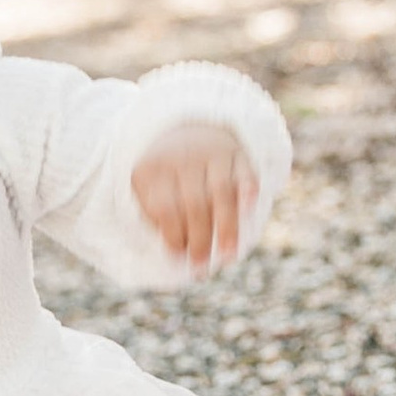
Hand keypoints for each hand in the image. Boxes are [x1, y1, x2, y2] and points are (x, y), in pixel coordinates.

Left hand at [131, 123, 257, 270]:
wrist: (185, 130)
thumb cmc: (166, 177)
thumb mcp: (148, 190)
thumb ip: (157, 220)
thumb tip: (178, 256)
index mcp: (153, 169)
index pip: (163, 207)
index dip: (172, 235)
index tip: (179, 256)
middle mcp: (182, 158)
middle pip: (193, 203)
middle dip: (199, 239)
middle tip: (202, 266)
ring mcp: (211, 153)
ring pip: (221, 191)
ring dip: (226, 226)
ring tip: (228, 256)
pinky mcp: (237, 154)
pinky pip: (245, 173)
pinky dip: (247, 191)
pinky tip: (247, 210)